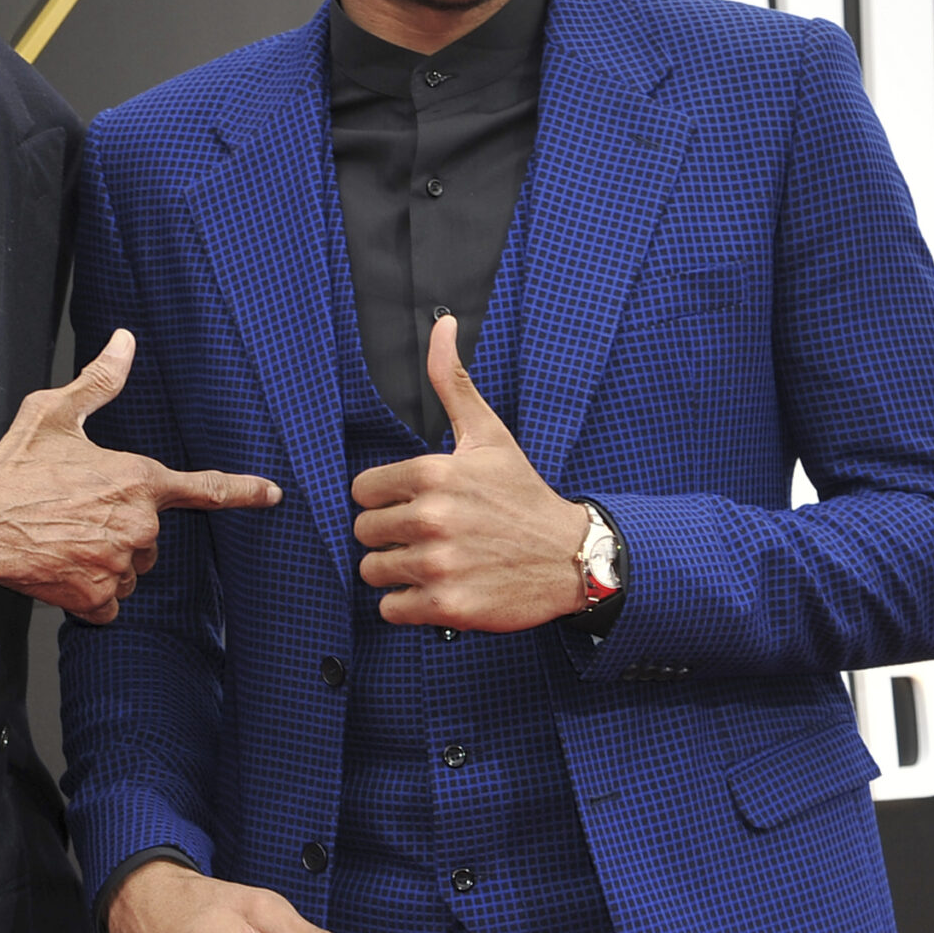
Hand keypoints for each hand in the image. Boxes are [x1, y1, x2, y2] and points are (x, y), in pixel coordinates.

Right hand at [0, 329, 279, 623]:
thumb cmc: (13, 472)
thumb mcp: (55, 413)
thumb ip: (99, 381)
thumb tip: (124, 342)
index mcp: (136, 479)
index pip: (204, 487)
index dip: (242, 490)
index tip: (271, 494)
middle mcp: (137, 524)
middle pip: (151, 536)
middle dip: (121, 529)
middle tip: (77, 515)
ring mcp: (119, 564)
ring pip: (130, 570)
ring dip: (107, 561)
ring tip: (66, 541)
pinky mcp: (97, 597)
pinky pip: (109, 604)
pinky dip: (90, 593)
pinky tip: (63, 570)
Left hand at [350, 313, 588, 630]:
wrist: (571, 557)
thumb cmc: (521, 495)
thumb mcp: (488, 435)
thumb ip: (452, 382)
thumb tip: (441, 324)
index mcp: (433, 473)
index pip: (362, 491)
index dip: (386, 498)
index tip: (416, 502)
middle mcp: (431, 518)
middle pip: (364, 532)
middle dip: (390, 535)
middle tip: (429, 535)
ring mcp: (438, 564)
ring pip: (373, 571)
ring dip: (397, 571)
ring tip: (434, 561)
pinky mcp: (446, 606)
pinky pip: (390, 608)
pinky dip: (409, 604)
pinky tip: (438, 588)